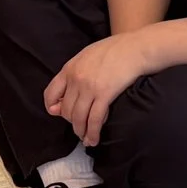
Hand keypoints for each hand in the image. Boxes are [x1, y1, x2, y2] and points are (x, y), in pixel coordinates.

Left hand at [43, 33, 154, 147]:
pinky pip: (94, 119)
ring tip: (86, 139)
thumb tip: (68, 92)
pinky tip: (94, 139)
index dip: (53, 108)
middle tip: (79, 127)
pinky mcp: (105, 95)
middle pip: (66, 110)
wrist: (135, 48)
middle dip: (72, 122)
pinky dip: (93, 132)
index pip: (50, 93)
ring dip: (81, 131)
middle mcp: (76, 79)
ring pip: (78, 118)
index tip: (59, 113)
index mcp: (69, 68)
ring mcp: (89, 87)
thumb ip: (75, 72)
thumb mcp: (87, 56)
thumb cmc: (114, 50)